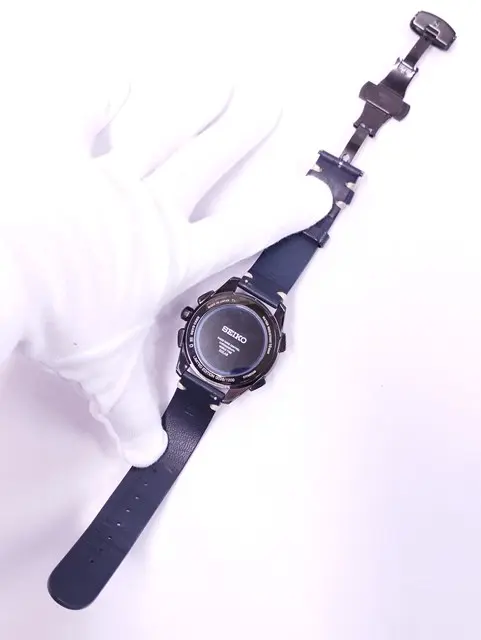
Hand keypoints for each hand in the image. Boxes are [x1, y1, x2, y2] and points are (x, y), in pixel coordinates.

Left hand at [0, 15, 330, 467]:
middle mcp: (147, 211)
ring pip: (162, 136)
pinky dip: (100, 101)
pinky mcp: (61, 161)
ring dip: (192, 109)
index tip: (313, 193)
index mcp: (168, 258)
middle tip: (268, 108)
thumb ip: (132, 413)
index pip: (239, 234)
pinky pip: (83, 124)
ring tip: (220, 85)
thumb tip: (146, 452)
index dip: (281, 214)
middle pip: (206, 166)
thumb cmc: (59, 319)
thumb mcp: (106, 374)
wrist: (4, 276)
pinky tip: (118, 81)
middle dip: (241, 136)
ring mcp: (107, 180)